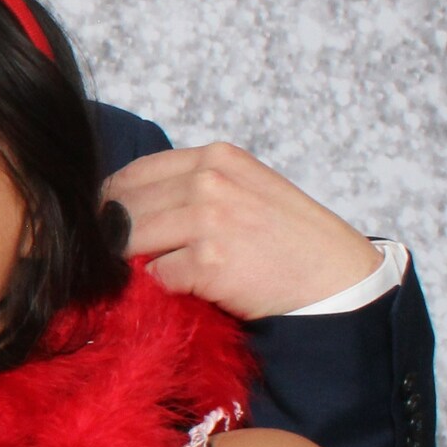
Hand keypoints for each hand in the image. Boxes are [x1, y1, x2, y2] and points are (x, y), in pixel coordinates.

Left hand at [102, 144, 381, 320]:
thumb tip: (125, 206)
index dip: (112, 202)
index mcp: (217, 158)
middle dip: (116, 236)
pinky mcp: (208, 261)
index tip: (107, 226)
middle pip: (123, 206)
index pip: (133, 173)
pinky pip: (156, 276)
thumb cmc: (291, 242)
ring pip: (131, 240)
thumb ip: (194, 188)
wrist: (339, 283)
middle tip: (123, 260)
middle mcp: (210, 180)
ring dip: (136, 263)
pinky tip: (195, 289)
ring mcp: (209, 219)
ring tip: (165, 273)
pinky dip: (167, 287)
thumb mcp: (247, 191)